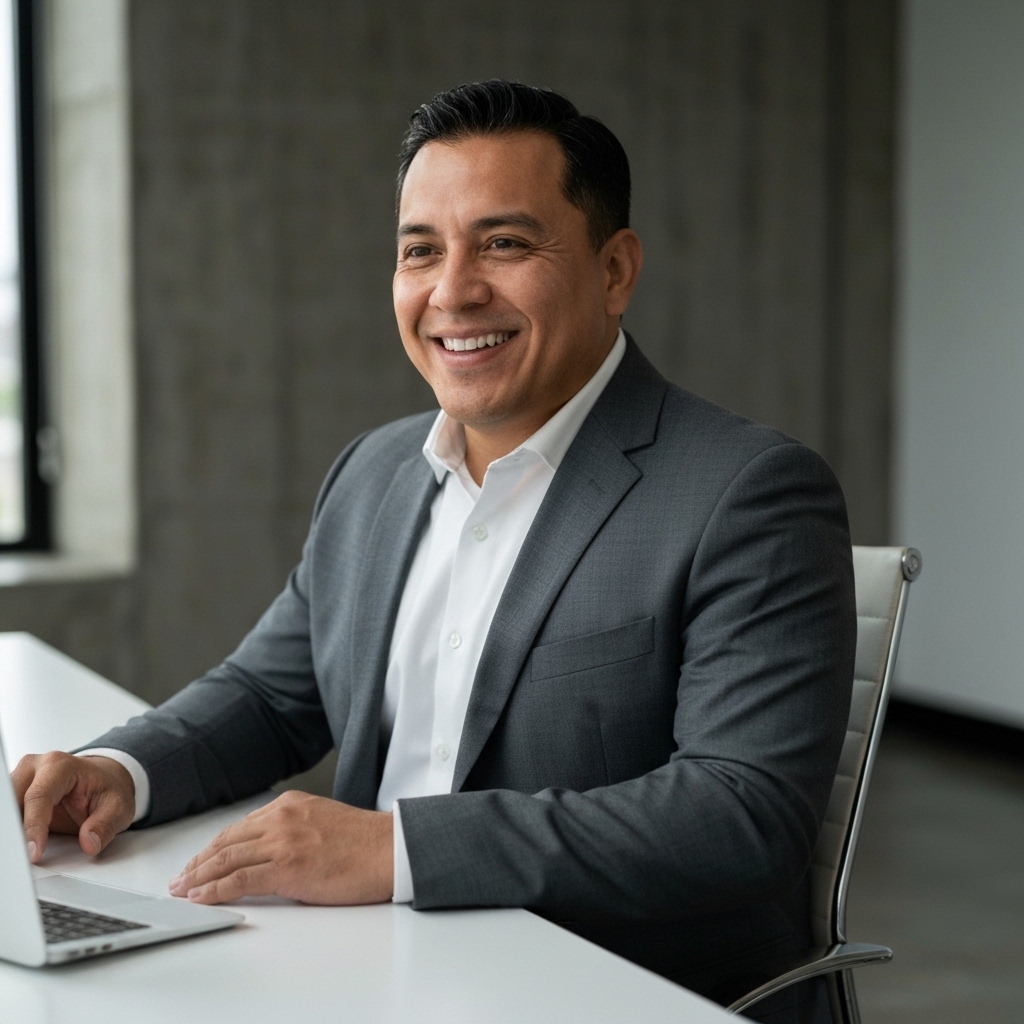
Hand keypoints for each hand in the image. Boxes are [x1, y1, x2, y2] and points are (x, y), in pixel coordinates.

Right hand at [12, 752, 135, 862]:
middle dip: (13, 830)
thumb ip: (105, 825)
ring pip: (6, 808)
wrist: (103, 779)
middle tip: (19, 857)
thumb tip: (89, 843)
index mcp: (59, 765)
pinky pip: (7, 814)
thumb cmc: (107, 789)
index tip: (33, 853)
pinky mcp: (14, 794)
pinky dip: (11, 832)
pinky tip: (17, 847)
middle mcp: (34, 768)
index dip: (33, 827)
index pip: (38, 796)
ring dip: (10, 832)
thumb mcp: (119, 806)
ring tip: (17, 855)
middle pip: (12, 802)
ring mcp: (21, 779)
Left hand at [168, 790, 393, 905]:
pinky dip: (214, 890)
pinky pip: (239, 880)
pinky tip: (202, 897)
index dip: (214, 848)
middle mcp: (281, 818)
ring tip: (183, 890)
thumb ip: (292, 831)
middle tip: (181, 878)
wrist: (389, 849)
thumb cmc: (364, 843)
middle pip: (226, 842)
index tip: (200, 862)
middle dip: (198, 863)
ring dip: (199, 877)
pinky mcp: (286, 866)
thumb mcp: (321, 822)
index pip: (239, 828)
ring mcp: (282, 841)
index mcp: (290, 805)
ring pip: (226, 859)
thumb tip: (269, 856)